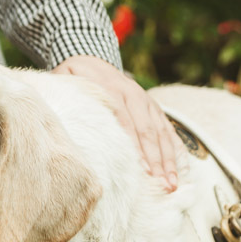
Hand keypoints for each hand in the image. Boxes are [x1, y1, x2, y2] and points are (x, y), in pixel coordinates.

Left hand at [53, 55, 181, 190]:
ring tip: (172, 184)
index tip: (142, 169)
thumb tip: (59, 122)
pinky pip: (168, 129)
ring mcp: (146, 100)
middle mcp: (133, 94)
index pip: (124, 119)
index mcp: (111, 88)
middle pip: (147, 130)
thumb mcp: (64, 80)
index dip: (134, 145)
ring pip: (161, 132)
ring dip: (169, 159)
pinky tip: (182, 168)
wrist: (89, 55)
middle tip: (162, 185)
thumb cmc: (73, 77)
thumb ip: (66, 98)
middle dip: (157, 160)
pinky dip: (176, 149)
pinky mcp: (153, 107)